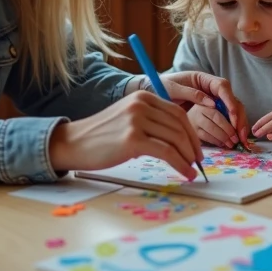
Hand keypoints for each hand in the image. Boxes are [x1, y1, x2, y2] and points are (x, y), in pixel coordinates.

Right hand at [48, 90, 203, 179]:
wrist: (74, 143)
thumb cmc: (101, 136)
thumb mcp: (127, 118)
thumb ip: (150, 121)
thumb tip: (178, 140)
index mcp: (142, 97)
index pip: (177, 113)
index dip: (191, 132)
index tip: (196, 149)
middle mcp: (141, 105)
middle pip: (179, 125)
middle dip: (192, 146)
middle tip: (197, 162)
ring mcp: (137, 121)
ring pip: (175, 139)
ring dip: (188, 157)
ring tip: (191, 170)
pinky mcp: (133, 139)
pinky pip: (166, 152)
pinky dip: (180, 164)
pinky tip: (184, 173)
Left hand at [158, 71, 248, 144]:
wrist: (154, 91)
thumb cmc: (162, 86)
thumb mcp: (173, 88)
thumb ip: (192, 94)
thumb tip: (212, 104)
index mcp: (204, 79)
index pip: (222, 87)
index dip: (230, 101)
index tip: (233, 114)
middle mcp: (212, 89)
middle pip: (232, 100)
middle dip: (239, 116)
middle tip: (240, 133)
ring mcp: (213, 100)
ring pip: (233, 110)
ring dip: (238, 124)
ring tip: (240, 140)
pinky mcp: (211, 111)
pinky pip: (226, 118)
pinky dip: (231, 128)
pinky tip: (234, 139)